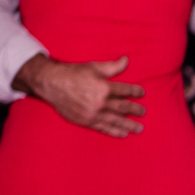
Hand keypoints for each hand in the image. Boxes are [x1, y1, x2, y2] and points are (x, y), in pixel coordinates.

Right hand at [13, 54, 145, 137]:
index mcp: (104, 88)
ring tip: (139, 129)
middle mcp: (100, 102)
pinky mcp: (86, 121)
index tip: (141, 93)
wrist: (51, 84)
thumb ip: (112, 66)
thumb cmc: (72, 73)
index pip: (125, 90)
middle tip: (143, 112)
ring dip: (129, 125)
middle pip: (123, 107)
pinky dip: (114, 131)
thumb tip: (127, 60)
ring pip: (116, 120)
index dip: (135, 91)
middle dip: (135, 110)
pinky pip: (104, 128)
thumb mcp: (93, 67)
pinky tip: (123, 134)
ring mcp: (93, 114)